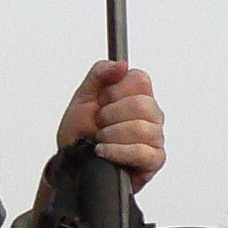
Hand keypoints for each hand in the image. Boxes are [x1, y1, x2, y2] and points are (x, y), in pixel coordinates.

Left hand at [55, 60, 164, 187]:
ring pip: (142, 129)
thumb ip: (99, 74)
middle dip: (111, 115)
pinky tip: (104, 152)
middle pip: (143, 105)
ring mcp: (155, 138)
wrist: (72, 163)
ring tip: (100, 140)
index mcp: (137, 95)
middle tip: (99, 123)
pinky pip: (143, 152)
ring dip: (112, 135)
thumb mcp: (83, 97)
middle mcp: (151, 115)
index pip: (140, 80)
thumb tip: (121, 65)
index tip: (101, 101)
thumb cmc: (80, 132)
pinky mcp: (154, 160)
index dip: (116, 91)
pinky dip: (118, 151)